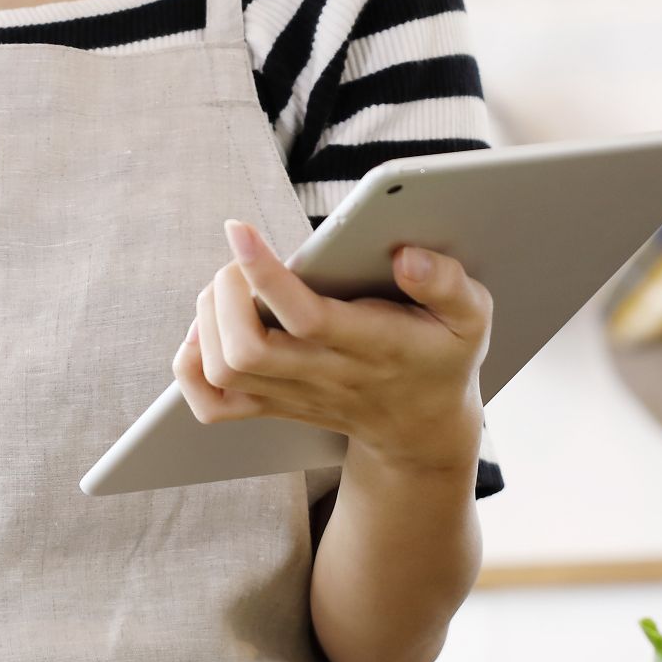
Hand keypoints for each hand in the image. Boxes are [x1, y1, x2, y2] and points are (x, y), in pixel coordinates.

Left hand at [171, 220, 489, 484]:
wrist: (422, 430)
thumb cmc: (442, 357)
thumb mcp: (470, 318)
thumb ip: (449, 284)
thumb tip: (406, 254)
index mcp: (372, 346)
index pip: (307, 318)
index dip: (264, 274)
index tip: (241, 231)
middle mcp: (325, 375)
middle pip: (247, 350)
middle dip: (225, 294)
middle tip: (236, 262)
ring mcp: (293, 396)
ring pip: (223, 370)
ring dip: (205, 319)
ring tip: (225, 286)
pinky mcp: (272, 407)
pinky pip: (212, 404)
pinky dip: (191, 365)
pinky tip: (202, 331)